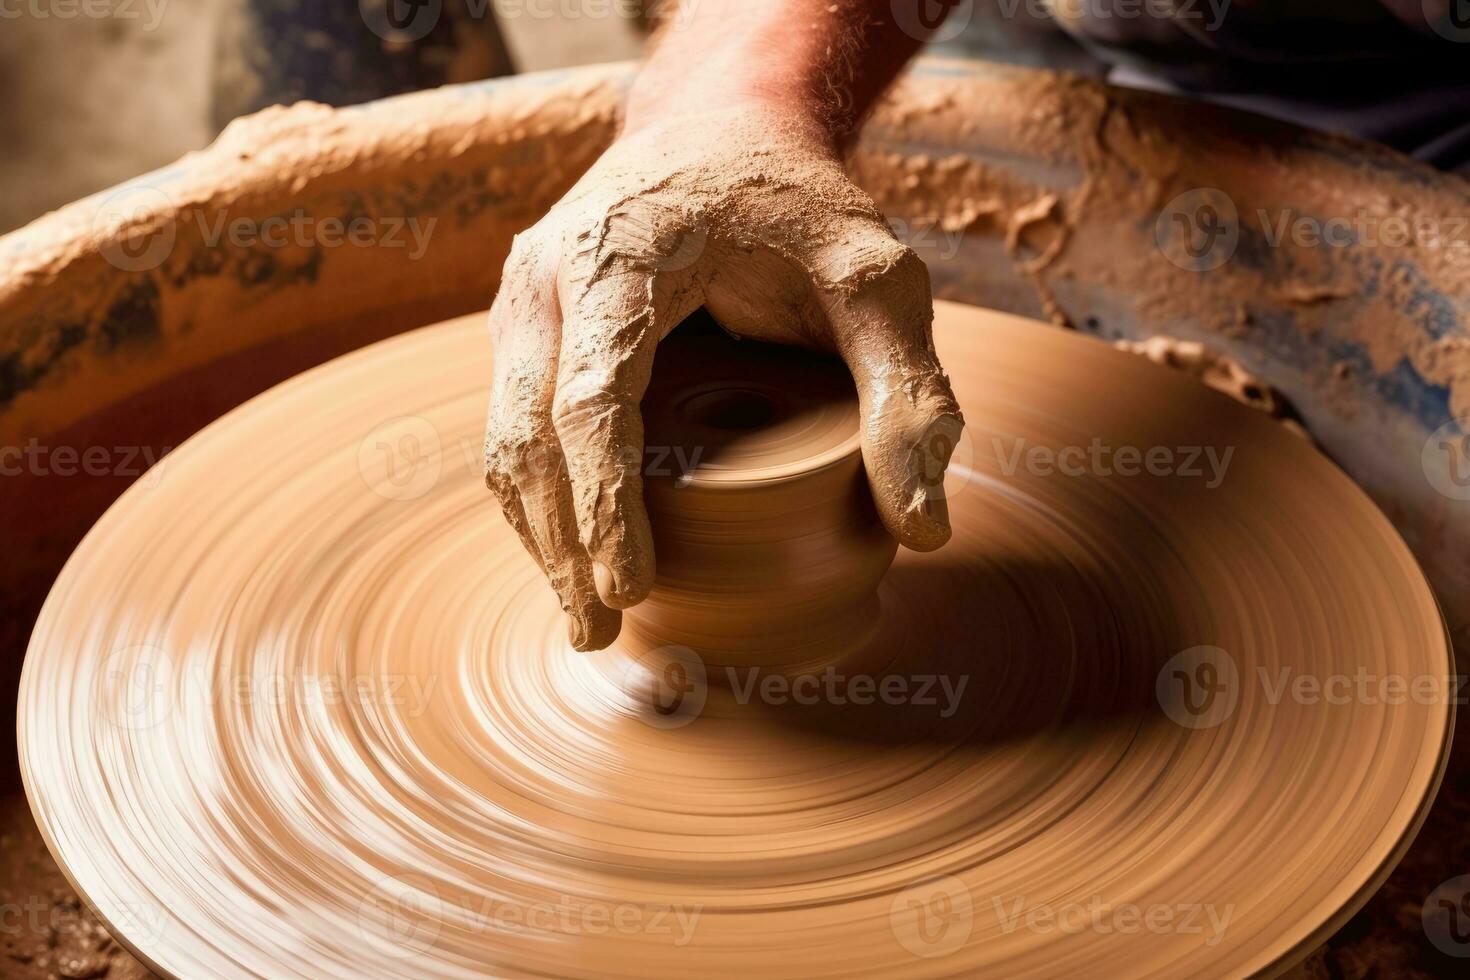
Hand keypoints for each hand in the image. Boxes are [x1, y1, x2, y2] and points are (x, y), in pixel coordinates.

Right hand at [484, 103, 962, 650]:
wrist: (721, 123)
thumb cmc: (799, 203)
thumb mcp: (877, 278)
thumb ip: (907, 391)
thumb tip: (922, 529)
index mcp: (620, 257)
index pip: (591, 399)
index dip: (604, 503)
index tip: (628, 591)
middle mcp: (547, 277)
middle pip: (524, 435)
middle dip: (558, 545)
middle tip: (599, 636)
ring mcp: (523, 300)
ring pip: (503, 437)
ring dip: (537, 532)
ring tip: (583, 617)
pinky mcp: (526, 324)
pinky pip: (511, 421)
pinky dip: (537, 495)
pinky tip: (572, 551)